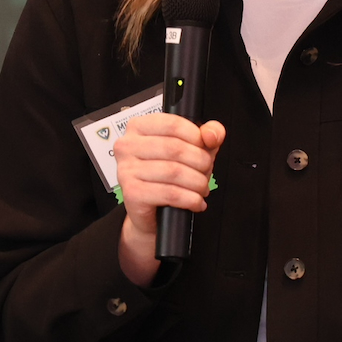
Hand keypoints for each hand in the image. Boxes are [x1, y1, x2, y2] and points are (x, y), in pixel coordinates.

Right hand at [113, 113, 225, 285]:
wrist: (150, 219)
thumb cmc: (168, 181)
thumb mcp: (190, 155)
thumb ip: (205, 139)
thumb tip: (215, 131)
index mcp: (139, 128)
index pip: (175, 123)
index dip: (198, 136)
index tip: (207, 148)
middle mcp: (127, 146)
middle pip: (178, 149)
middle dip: (202, 166)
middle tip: (206, 177)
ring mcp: (126, 171)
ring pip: (178, 172)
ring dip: (199, 186)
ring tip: (201, 193)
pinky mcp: (132, 195)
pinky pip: (170, 193)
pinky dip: (190, 200)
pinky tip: (195, 204)